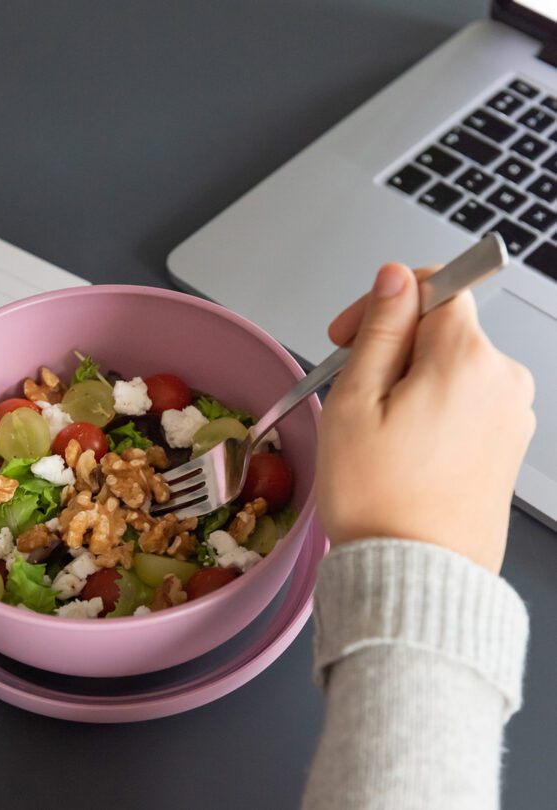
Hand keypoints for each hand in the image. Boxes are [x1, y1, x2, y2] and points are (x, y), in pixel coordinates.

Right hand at [317, 262, 534, 573]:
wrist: (413, 574)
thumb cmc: (377, 497)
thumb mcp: (355, 400)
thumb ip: (380, 329)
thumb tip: (395, 277)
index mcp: (465, 359)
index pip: (435, 286)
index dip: (385, 301)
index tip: (352, 333)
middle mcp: (503, 380)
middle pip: (444, 328)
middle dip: (394, 345)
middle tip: (354, 389)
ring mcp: (512, 415)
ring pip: (452, 365)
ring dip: (410, 379)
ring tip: (376, 428)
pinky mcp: (508, 444)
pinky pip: (466, 400)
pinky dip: (432, 407)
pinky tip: (403, 445)